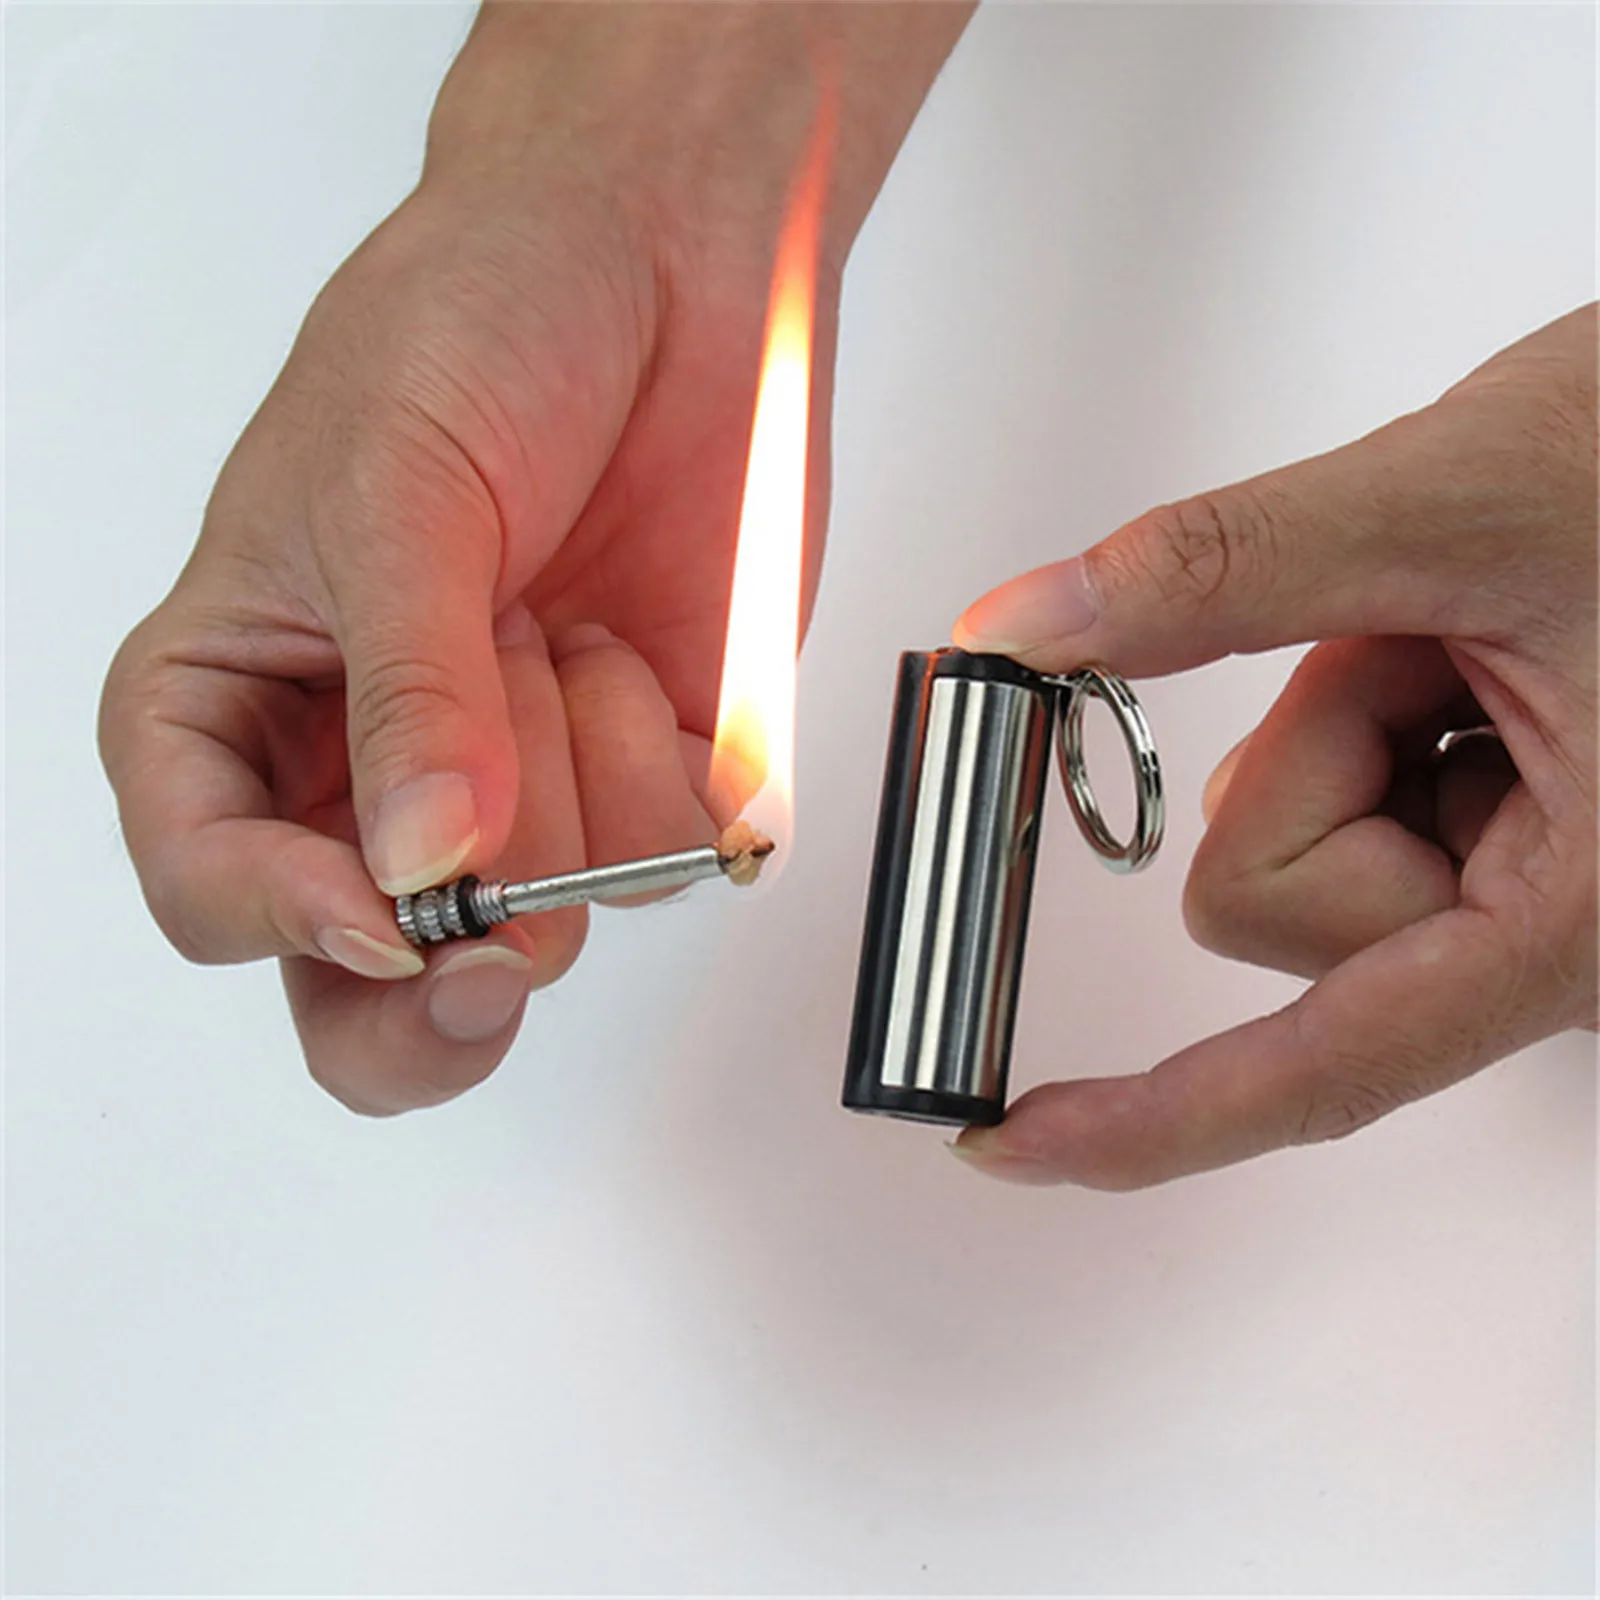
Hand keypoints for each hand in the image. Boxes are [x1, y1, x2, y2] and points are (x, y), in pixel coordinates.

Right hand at [98, 3, 968, 1114]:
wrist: (656, 258)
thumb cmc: (471, 323)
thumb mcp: (393, 490)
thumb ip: (409, 690)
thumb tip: (423, 863)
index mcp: (240, 706)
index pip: (212, 890)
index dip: (285, 926)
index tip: (380, 907)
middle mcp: (373, 774)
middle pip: (373, 995)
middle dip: (435, 995)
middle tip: (488, 945)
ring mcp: (518, 786)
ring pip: (548, 924)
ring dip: (562, 771)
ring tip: (553, 616)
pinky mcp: (642, 769)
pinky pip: (667, 852)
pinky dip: (661, 750)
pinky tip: (630, 637)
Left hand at [950, 304, 1597, 1187]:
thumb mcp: (1458, 502)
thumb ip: (1222, 573)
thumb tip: (1028, 627)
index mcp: (1580, 919)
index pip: (1329, 1066)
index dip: (1157, 1118)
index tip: (1017, 1141)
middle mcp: (1553, 937)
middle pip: (1270, 908)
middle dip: (1313, 751)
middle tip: (1431, 644)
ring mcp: (1526, 890)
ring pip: (1292, 853)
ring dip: (1344, 718)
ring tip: (1472, 640)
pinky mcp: (1503, 838)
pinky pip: (1342, 805)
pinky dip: (1364, 711)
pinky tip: (1470, 655)